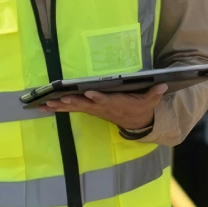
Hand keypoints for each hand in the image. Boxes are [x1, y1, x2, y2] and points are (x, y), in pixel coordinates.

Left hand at [44, 83, 166, 130]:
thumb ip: (154, 93)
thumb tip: (163, 85)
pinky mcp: (88, 109)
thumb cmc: (140, 106)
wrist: (135, 121)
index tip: (89, 93)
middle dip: (71, 102)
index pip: (105, 100)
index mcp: (115, 103)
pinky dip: (58, 107)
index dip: (97, 97)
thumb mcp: (150, 101)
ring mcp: (93, 109)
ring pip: (74, 107)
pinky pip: (70, 108)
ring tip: (44, 105)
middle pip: (84, 105)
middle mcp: (100, 107)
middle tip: (57, 100)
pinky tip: (44, 106)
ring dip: (59, 107)